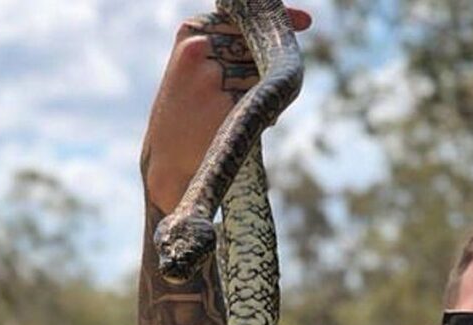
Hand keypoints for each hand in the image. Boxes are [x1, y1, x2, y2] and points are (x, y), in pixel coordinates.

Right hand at [141, 7, 312, 214]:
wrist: (167, 159)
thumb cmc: (188, 113)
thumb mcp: (196, 68)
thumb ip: (231, 46)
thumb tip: (295, 27)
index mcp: (191, 33)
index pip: (244, 18)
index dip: (279, 19)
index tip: (305, 21)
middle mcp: (200, 48)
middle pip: (259, 48)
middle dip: (267, 69)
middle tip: (244, 95)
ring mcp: (213, 76)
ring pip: (265, 75)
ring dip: (267, 94)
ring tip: (237, 114)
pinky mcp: (228, 105)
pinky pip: (265, 101)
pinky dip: (266, 115)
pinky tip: (243, 126)